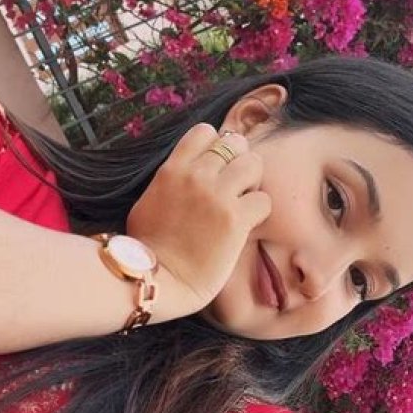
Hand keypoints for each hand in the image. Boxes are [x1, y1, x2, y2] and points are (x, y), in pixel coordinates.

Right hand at [126, 125, 271, 314]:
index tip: (217, 166)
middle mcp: (196, 175)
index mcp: (173, 169)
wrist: (159, 280)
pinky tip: (247, 224)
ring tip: (243, 201)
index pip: (205, 132)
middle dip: (238, 163)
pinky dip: (259, 212)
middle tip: (235, 186)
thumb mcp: (149, 201)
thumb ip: (170, 181)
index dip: (217, 146)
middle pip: (235, 144)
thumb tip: (185, 173)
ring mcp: (218, 195)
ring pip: (254, 164)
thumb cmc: (148, 248)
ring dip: (253, 182)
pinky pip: (264, 200)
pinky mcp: (236, 220)